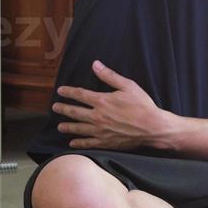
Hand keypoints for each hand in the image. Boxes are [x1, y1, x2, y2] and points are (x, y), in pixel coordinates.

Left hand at [52, 60, 169, 150]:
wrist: (153, 127)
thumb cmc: (142, 105)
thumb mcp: (128, 86)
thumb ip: (109, 76)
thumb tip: (95, 64)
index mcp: (102, 101)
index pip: (80, 95)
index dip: (68, 92)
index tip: (60, 91)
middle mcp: (97, 116)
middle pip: (74, 112)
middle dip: (63, 109)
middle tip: (54, 108)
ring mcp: (100, 131)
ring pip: (78, 128)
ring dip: (67, 126)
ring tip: (59, 126)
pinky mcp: (106, 142)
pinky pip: (88, 143)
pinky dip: (79, 143)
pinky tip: (72, 143)